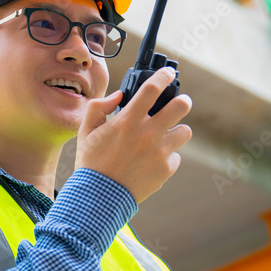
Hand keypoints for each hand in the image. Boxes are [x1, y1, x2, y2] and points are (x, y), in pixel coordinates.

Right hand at [74, 67, 192, 203]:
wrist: (99, 196)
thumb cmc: (91, 163)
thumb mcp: (85, 131)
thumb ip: (98, 108)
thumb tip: (119, 96)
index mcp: (128, 121)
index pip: (152, 88)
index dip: (163, 76)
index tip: (167, 74)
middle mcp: (148, 133)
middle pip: (181, 106)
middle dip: (182, 101)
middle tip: (178, 103)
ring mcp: (160, 152)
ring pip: (185, 131)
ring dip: (176, 131)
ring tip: (164, 136)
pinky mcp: (166, 169)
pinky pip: (175, 156)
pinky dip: (166, 157)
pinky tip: (152, 161)